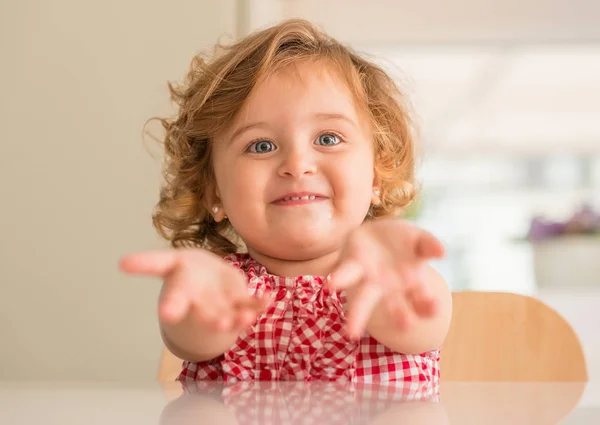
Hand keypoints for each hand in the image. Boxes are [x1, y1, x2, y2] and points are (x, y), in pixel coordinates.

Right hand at [119, 249, 271, 330]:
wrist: (206, 284)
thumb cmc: (184, 273)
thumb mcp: (164, 265)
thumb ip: (146, 265)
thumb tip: (122, 263)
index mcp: (181, 294)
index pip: (174, 300)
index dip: (172, 306)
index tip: (167, 313)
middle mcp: (202, 305)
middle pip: (206, 315)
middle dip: (213, 320)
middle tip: (220, 325)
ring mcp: (223, 307)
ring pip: (231, 316)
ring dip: (239, 318)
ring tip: (246, 318)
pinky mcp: (241, 302)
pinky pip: (252, 304)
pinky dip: (261, 303)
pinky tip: (269, 298)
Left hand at [327, 219, 444, 338]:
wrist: (376, 233)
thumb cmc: (403, 242)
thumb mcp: (419, 239)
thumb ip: (428, 245)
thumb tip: (442, 251)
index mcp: (411, 283)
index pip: (421, 298)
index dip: (428, 304)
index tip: (435, 309)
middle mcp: (389, 288)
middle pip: (394, 306)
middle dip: (399, 316)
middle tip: (406, 325)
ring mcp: (368, 280)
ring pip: (362, 300)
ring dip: (357, 316)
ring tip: (351, 333)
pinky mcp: (351, 266)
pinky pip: (344, 273)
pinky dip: (338, 279)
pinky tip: (331, 285)